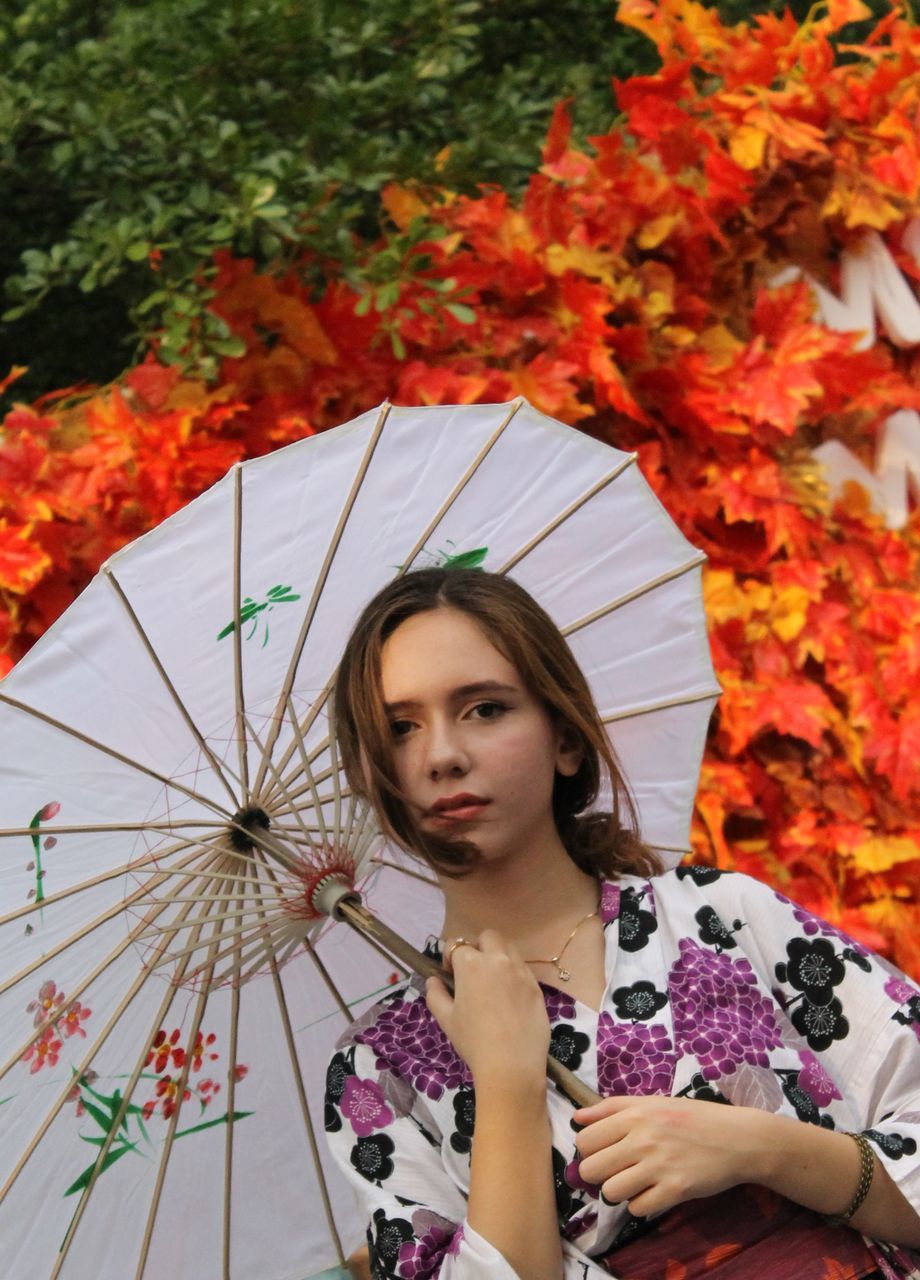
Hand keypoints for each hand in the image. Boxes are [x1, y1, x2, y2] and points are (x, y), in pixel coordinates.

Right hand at [426, 930, 549, 1085]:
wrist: (511, 1064)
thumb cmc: (473, 1041)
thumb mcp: (445, 1019)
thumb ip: (435, 994)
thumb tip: (433, 980)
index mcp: (471, 964)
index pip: (456, 945)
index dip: (450, 957)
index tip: (450, 974)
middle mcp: (497, 960)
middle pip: (488, 937)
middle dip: (478, 947)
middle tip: (474, 972)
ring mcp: (521, 971)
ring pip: (509, 949)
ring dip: (499, 957)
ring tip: (494, 982)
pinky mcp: (536, 986)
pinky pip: (524, 969)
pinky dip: (515, 975)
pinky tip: (511, 998)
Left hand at [573, 1095, 760, 1216]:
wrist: (737, 1138)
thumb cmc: (692, 1117)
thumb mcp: (652, 1103)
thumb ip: (612, 1108)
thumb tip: (577, 1118)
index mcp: (635, 1115)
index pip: (585, 1140)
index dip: (589, 1149)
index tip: (603, 1151)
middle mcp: (643, 1139)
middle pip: (591, 1169)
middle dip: (598, 1174)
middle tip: (615, 1170)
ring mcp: (659, 1166)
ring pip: (611, 1191)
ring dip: (618, 1191)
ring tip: (633, 1182)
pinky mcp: (676, 1190)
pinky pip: (637, 1208)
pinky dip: (640, 1204)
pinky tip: (652, 1192)